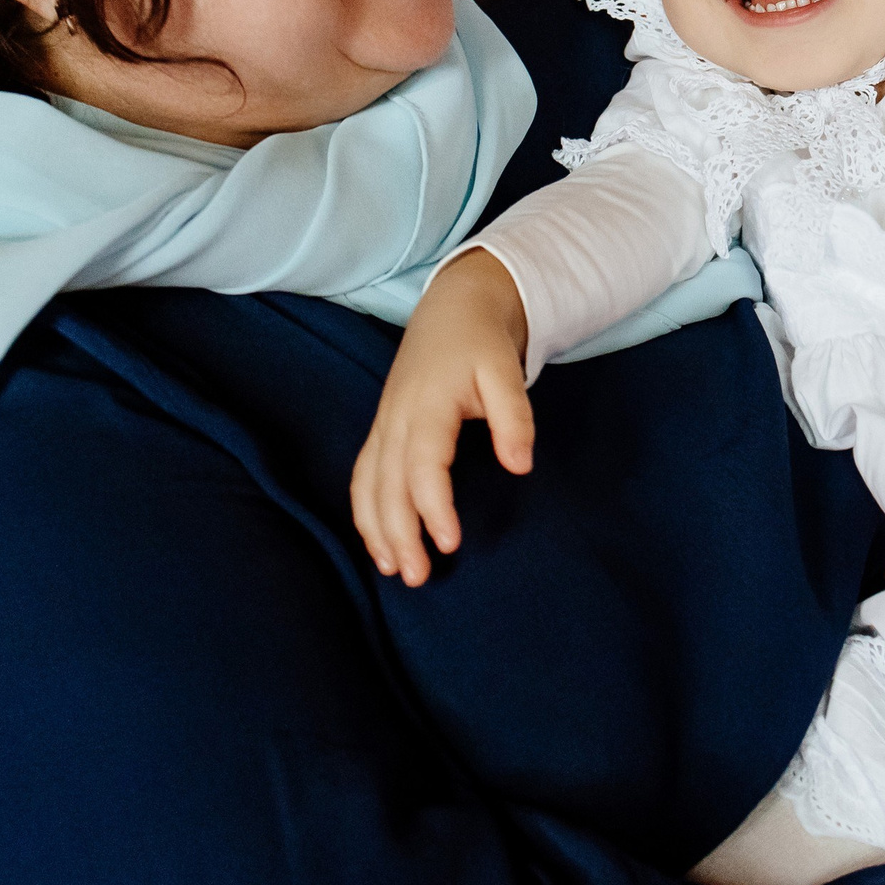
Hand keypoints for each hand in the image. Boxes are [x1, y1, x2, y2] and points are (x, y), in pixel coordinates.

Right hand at [351, 250, 533, 586]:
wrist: (453, 307)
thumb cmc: (482, 343)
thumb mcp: (505, 371)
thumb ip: (515, 417)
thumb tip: (520, 467)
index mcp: (427, 404)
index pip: (423, 464)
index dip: (433, 506)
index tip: (449, 543)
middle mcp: (397, 418)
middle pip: (388, 484)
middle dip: (399, 533)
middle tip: (418, 577)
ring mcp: (384, 424)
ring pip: (369, 484)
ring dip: (377, 529)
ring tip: (394, 571)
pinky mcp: (382, 430)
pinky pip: (364, 475)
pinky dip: (366, 511)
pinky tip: (379, 542)